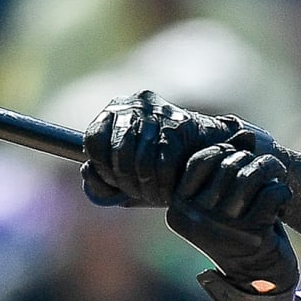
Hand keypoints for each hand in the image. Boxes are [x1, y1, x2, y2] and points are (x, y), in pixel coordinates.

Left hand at [81, 90, 244, 207]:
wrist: (212, 153)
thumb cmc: (165, 167)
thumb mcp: (128, 177)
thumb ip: (102, 181)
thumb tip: (88, 170)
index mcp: (116, 110)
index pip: (94, 138)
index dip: (102, 167)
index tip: (116, 182)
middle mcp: (135, 104)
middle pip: (118, 151)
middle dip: (127, 181)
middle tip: (140, 194)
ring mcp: (159, 112)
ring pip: (140, 160)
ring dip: (147, 187)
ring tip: (155, 196)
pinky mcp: (181, 125)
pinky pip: (163, 164)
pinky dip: (163, 185)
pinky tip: (169, 193)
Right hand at [167, 145, 297, 293]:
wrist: (258, 276)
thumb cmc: (238, 228)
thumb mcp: (220, 201)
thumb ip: (224, 168)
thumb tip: (245, 133)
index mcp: (179, 208)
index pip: (200, 161)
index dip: (224, 150)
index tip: (241, 154)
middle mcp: (196, 219)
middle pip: (228, 165)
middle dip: (251, 159)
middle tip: (266, 164)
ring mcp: (224, 229)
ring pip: (250, 176)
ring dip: (270, 169)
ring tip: (276, 172)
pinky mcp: (252, 236)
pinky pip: (271, 194)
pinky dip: (281, 190)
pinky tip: (281, 197)